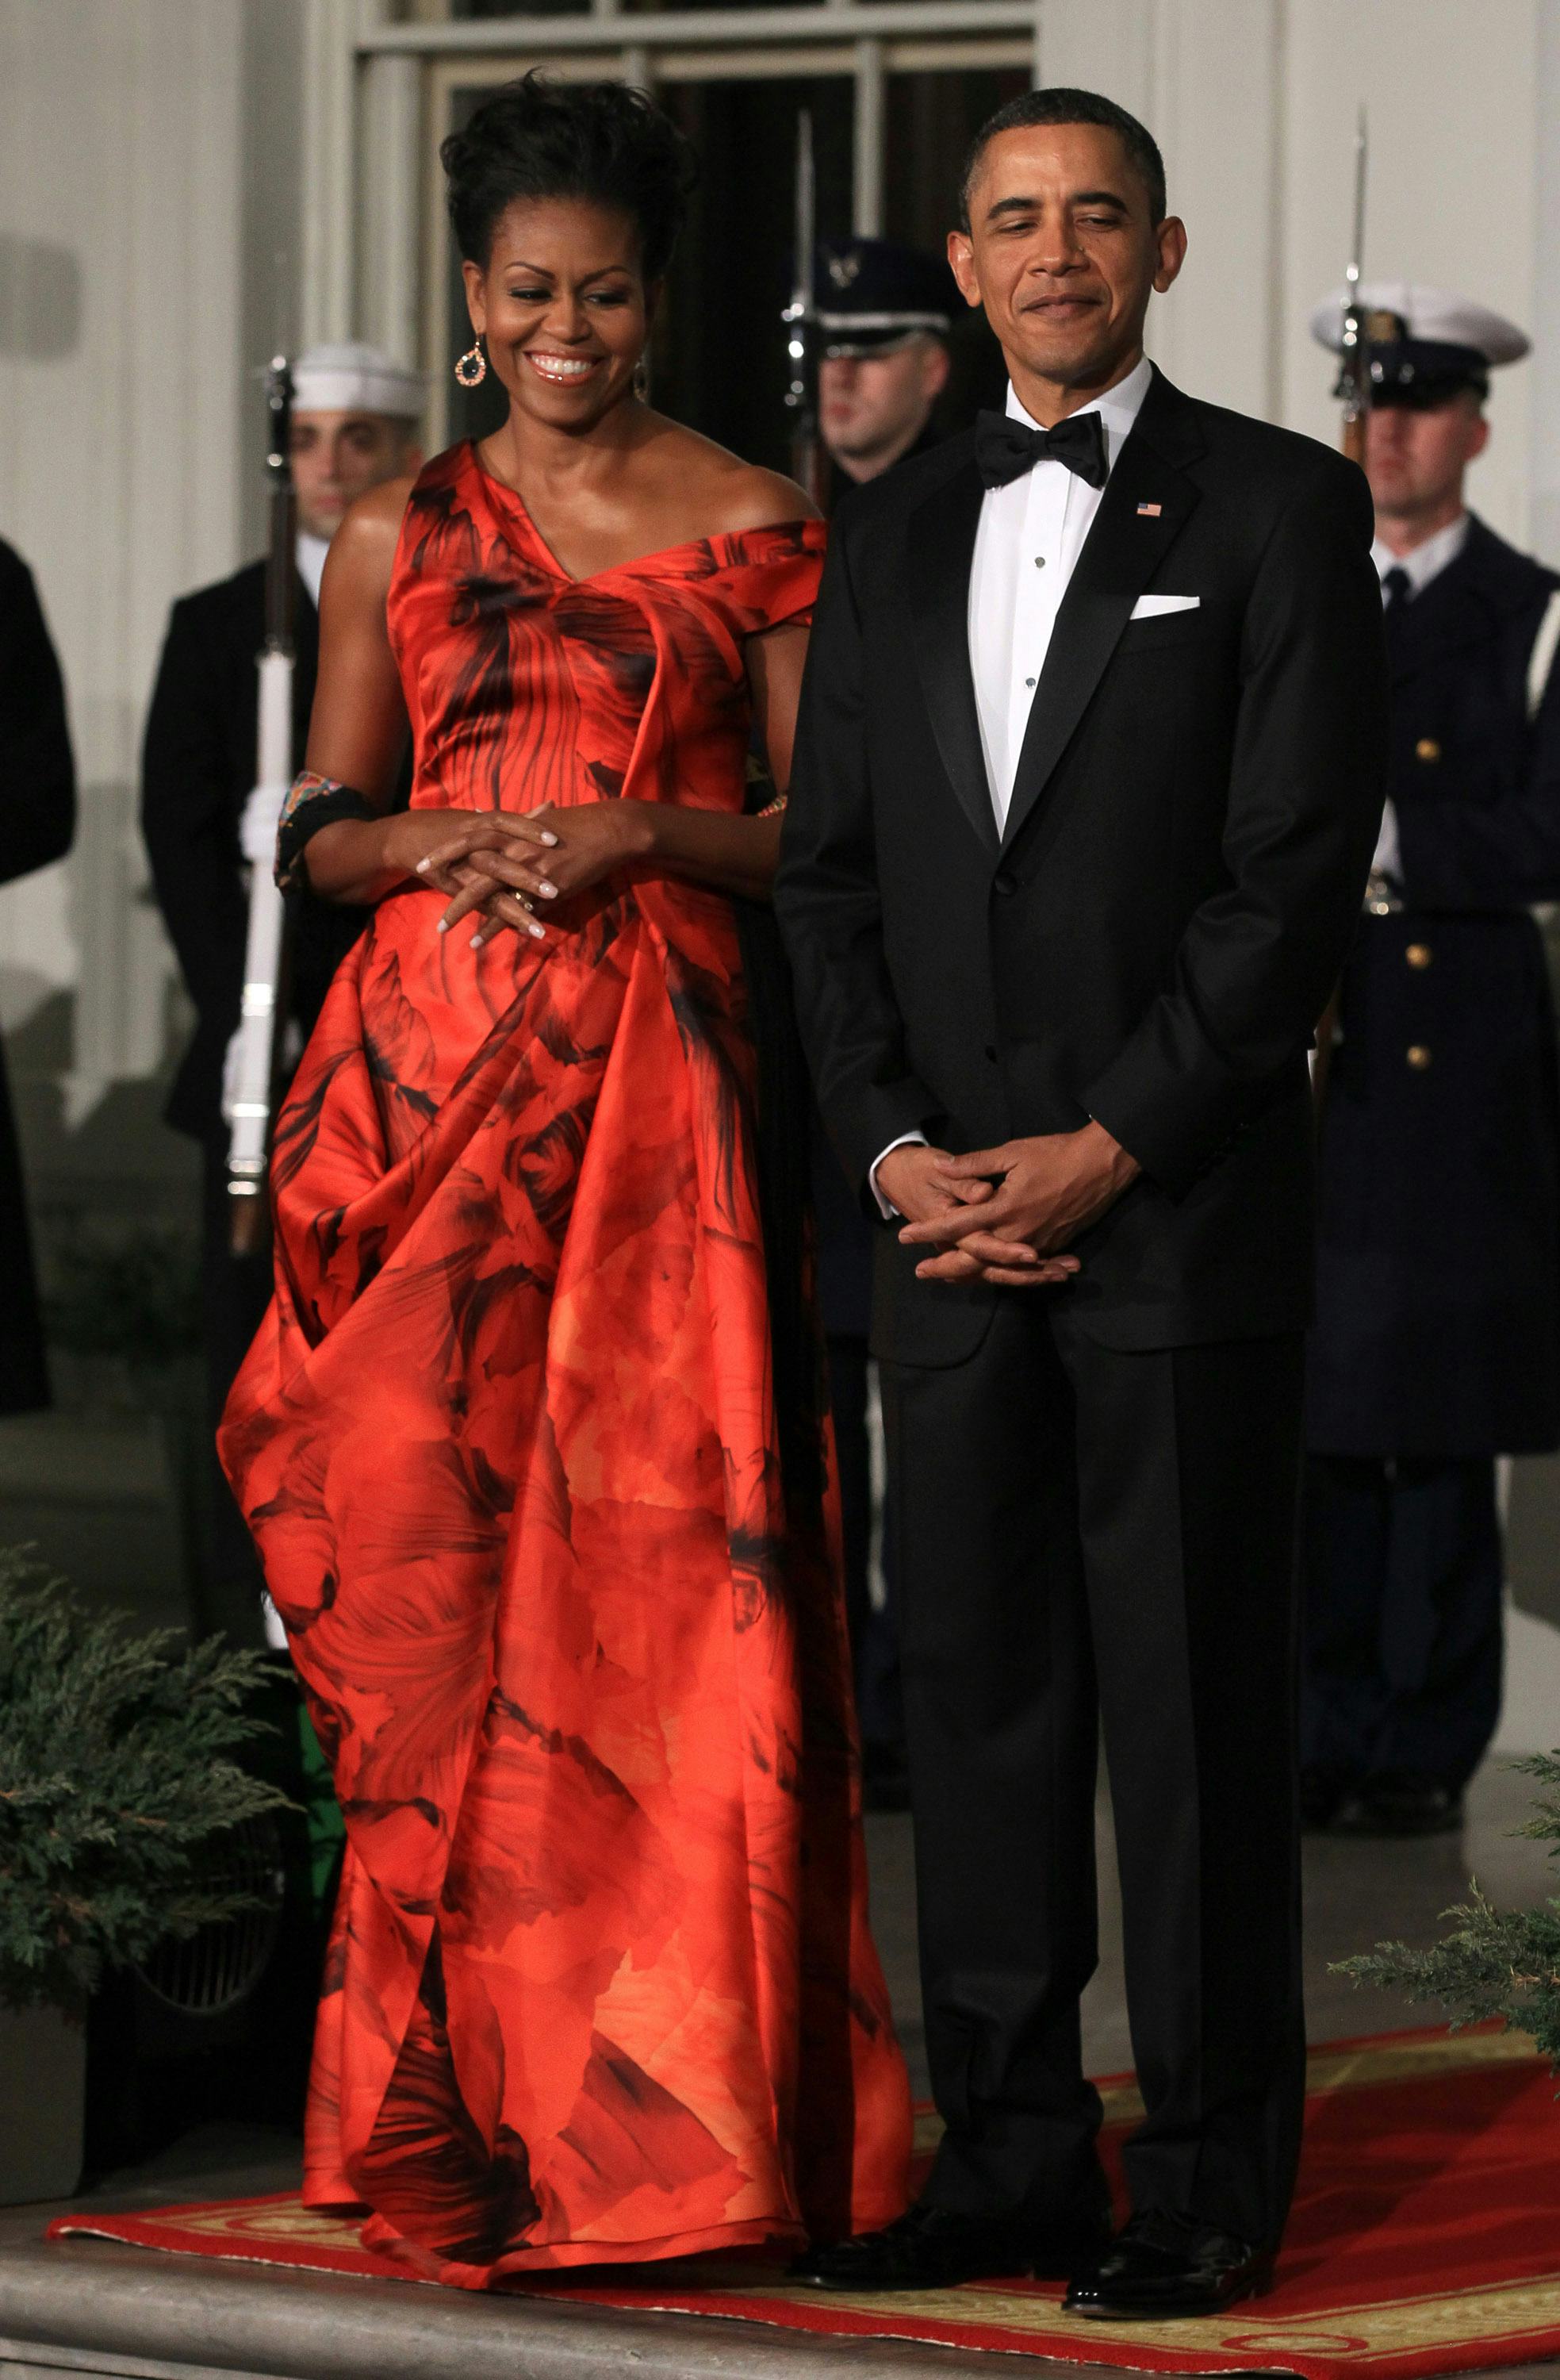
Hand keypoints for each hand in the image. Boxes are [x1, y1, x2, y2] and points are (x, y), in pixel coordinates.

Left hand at [416, 801, 655, 947]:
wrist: (610, 832)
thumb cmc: (577, 828)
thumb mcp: (541, 824)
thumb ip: (515, 829)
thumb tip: (494, 822)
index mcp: (513, 831)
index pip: (470, 837)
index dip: (446, 847)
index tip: (426, 858)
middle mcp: (514, 848)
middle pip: (470, 860)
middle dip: (444, 870)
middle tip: (419, 877)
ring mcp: (527, 869)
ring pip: (486, 890)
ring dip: (460, 909)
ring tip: (441, 928)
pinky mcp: (543, 890)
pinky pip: (512, 912)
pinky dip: (494, 927)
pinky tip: (477, 942)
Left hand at [897, 1122, 1138, 1282]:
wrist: (1102, 1166)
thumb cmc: (1056, 1154)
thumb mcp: (1013, 1152)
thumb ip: (975, 1164)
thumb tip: (943, 1166)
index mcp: (1004, 1209)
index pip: (957, 1225)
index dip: (928, 1230)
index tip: (905, 1236)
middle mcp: (1017, 1233)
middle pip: (973, 1260)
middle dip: (945, 1266)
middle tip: (921, 1271)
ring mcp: (1036, 1243)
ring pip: (996, 1269)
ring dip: (970, 1274)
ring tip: (948, 1276)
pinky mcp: (1052, 1246)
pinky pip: (1019, 1268)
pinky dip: (999, 1272)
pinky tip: (986, 1272)